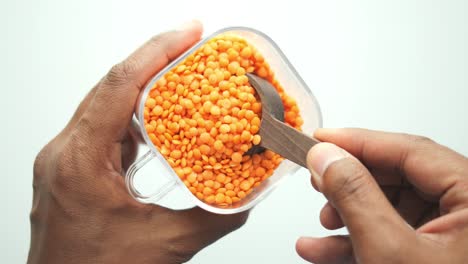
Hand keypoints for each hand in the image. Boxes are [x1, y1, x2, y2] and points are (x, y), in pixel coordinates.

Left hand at [28, 21, 247, 263]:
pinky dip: (132, 115)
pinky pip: (103, 128)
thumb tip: (245, 196)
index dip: (157, 51)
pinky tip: (157, 117)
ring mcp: (65, 159)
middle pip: (110, 86)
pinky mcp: (72, 169)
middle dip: (153, 60)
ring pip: (105, 104)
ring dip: (142, 86)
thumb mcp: (164, 246)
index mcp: (81, 161)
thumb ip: (213, 219)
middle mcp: (66, 152)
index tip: (189, 33)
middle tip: (190, 45)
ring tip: (179, 73)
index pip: (119, 86)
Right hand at [296, 128, 467, 262]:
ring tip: (321, 221)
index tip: (320, 140)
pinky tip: (321, 248)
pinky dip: (356, 241)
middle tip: (317, 178)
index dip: (358, 141)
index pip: (409, 150)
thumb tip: (327, 156)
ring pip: (392, 208)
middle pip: (399, 176)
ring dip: (349, 214)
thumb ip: (356, 196)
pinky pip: (392, 235)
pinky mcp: (434, 255)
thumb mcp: (389, 252)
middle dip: (351, 181)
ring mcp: (453, 236)